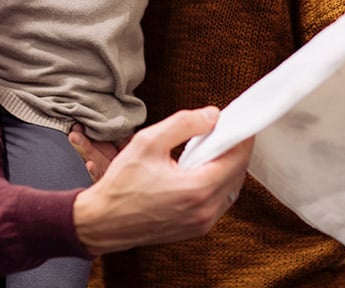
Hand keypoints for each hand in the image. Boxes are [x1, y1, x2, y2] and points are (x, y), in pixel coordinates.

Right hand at [71, 107, 251, 254]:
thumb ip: (184, 124)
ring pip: (231, 189)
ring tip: (211, 149)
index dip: (241, 137)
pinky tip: (202, 170)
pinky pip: (219, 202)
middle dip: (235, 150)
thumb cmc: (121, 186)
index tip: (240, 122)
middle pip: (238, 173)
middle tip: (224, 131)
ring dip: (228, 167)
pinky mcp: (196, 228)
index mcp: (197, 190)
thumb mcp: (149, 142)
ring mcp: (202, 223)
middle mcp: (205, 211)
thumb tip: (212, 116)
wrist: (103, 222)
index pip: (237, 158)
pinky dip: (218, 183)